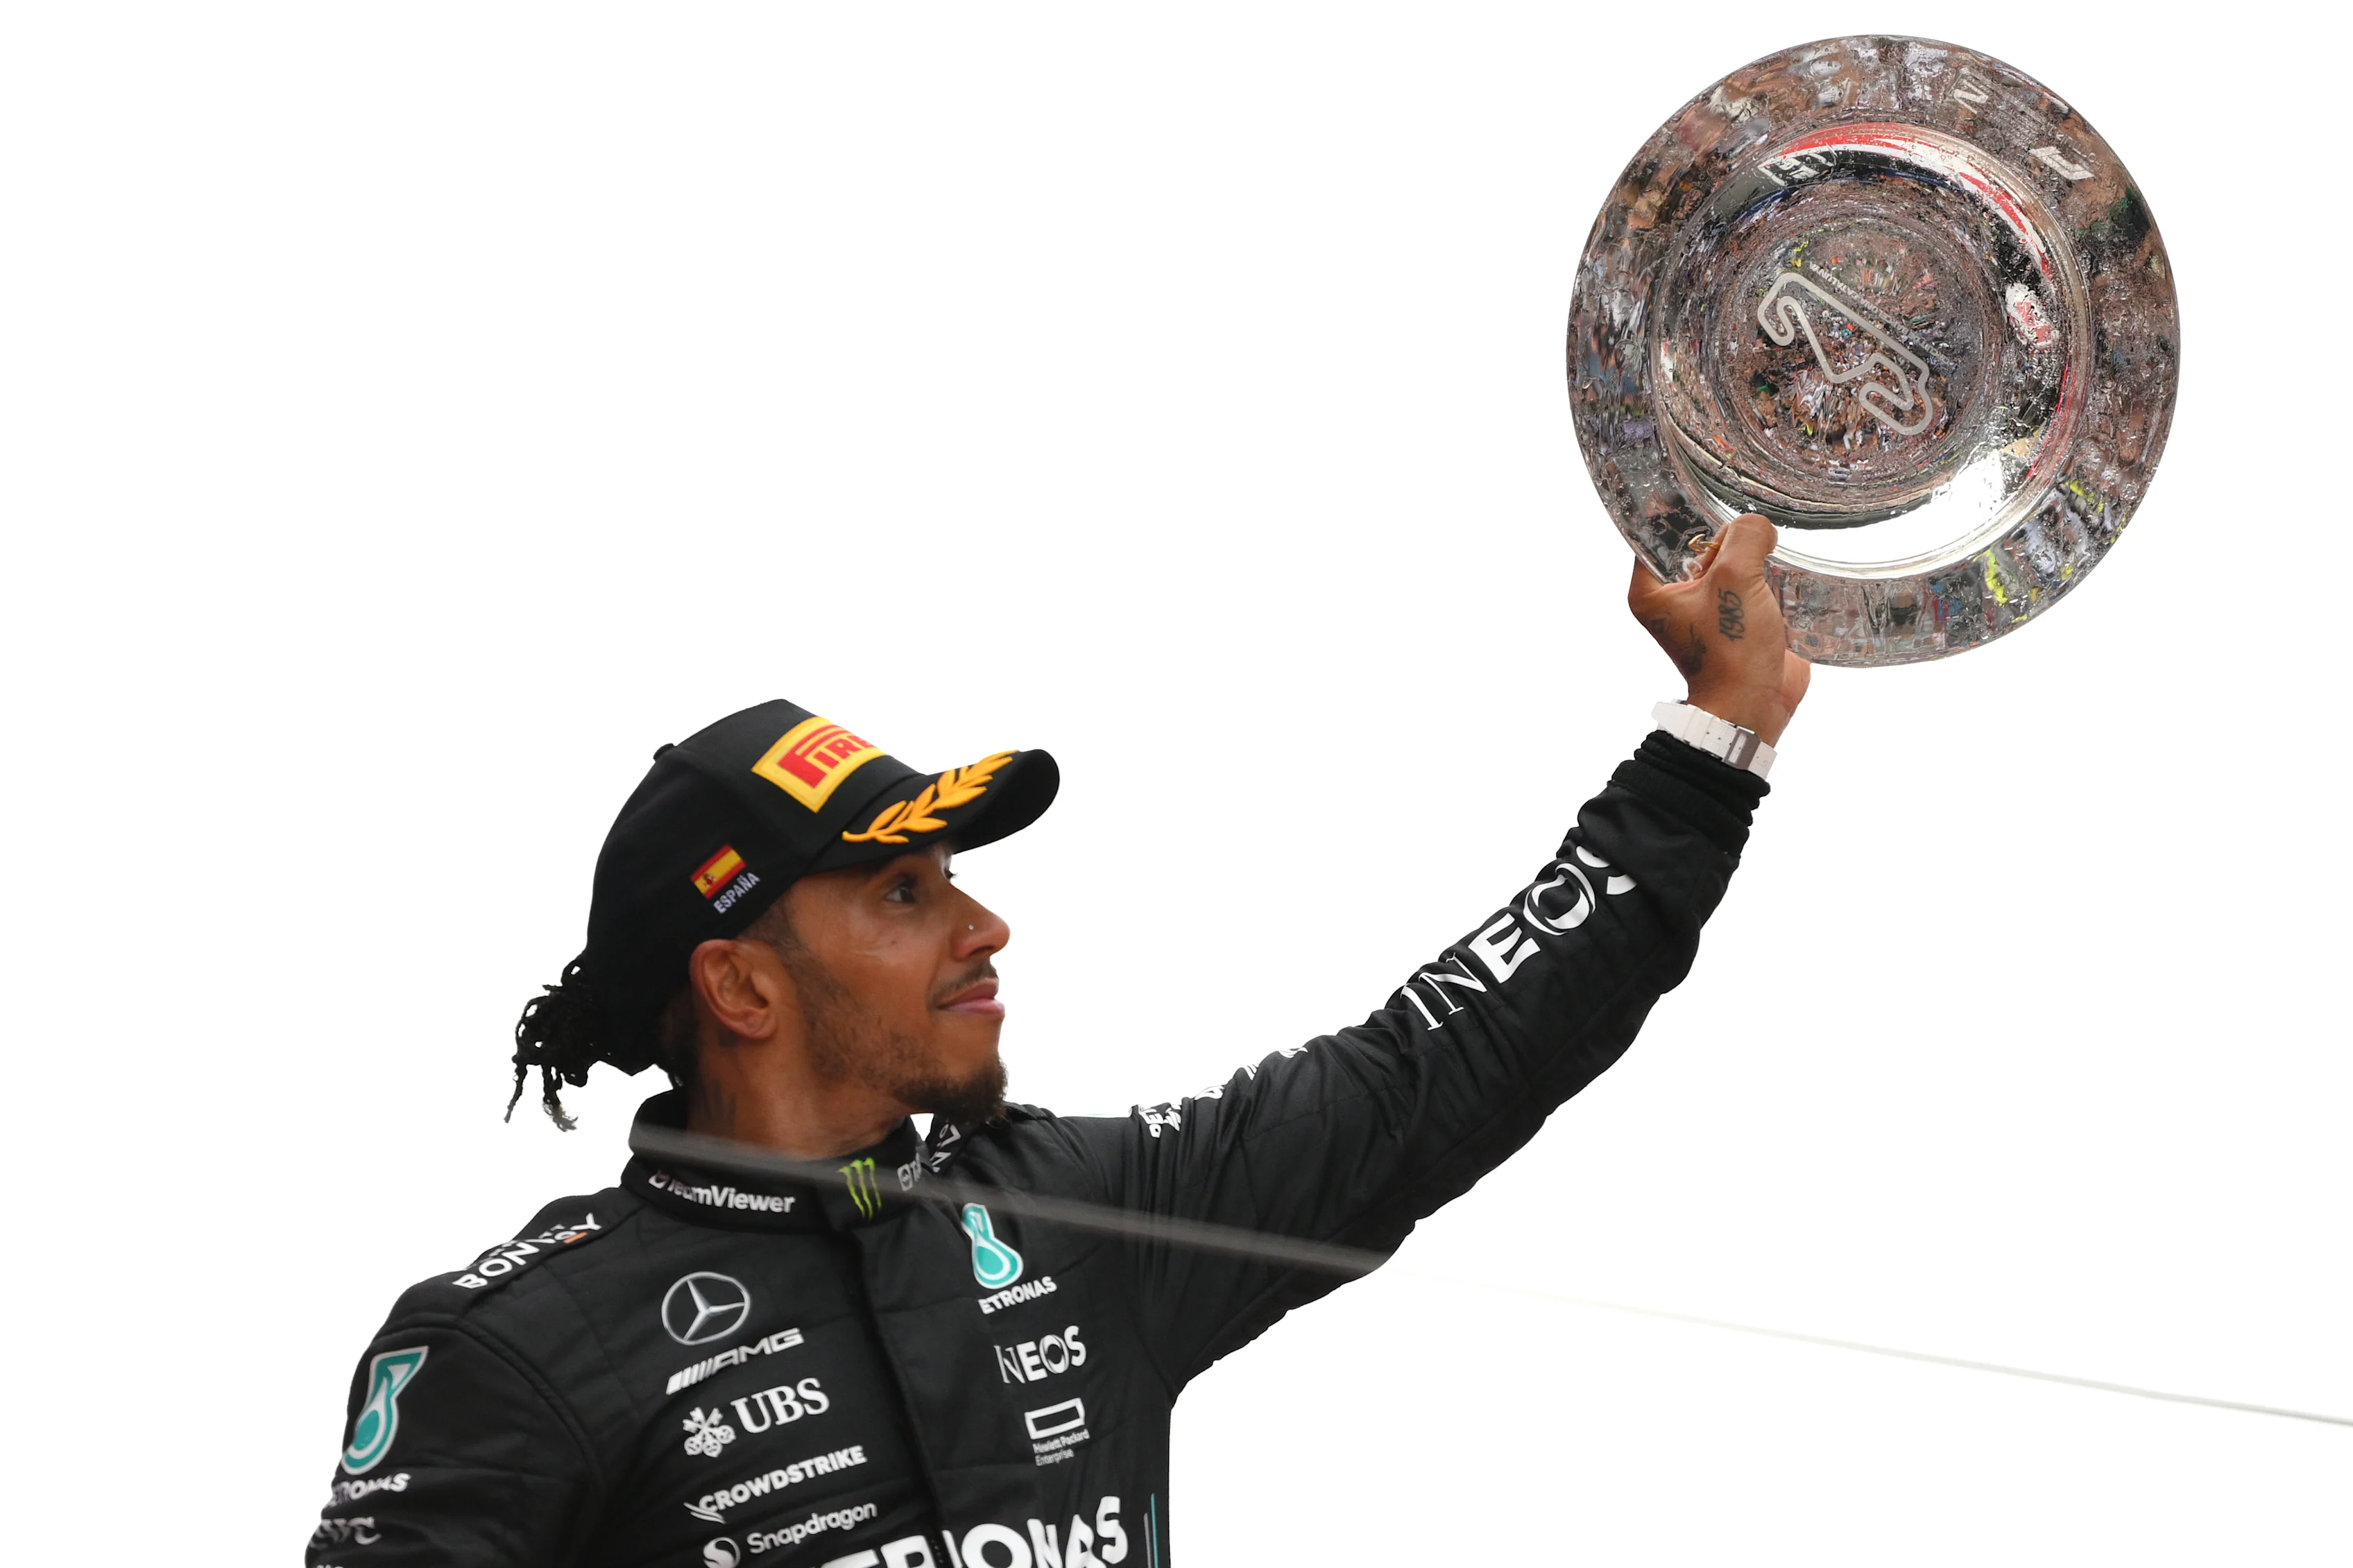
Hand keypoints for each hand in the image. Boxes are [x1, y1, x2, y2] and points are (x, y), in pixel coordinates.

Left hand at [1627, 513, 1809, 746]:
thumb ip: (1744, 538)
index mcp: (1650, 590)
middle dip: (1726, 537)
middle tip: (1751, 532)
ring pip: (1728, 564)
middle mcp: (1672, 599)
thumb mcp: (1735, 580)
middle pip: (1698, 546)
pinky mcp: (1734, 620)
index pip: (1658, 535)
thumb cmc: (1731, 652)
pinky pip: (1747, 584)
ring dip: (1749, 558)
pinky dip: (1763, 577)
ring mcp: (1704, 610)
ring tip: (1768, 551)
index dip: (1684, 513)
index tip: (1708, 490)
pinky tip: (1779, 569)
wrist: (1754, 704)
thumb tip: (1757, 526)